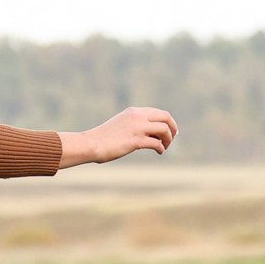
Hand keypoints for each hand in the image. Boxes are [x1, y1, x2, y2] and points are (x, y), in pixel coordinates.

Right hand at [60, 107, 176, 167]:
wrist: (92, 144)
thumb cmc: (104, 138)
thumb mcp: (122, 125)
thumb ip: (135, 125)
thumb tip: (151, 135)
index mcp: (134, 111)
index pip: (160, 113)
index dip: (169, 122)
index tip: (171, 131)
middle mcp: (137, 116)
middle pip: (166, 118)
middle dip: (173, 129)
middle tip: (172, 139)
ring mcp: (137, 128)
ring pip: (164, 129)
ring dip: (168, 139)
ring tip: (164, 147)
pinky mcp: (135, 141)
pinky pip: (156, 143)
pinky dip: (161, 148)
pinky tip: (159, 152)